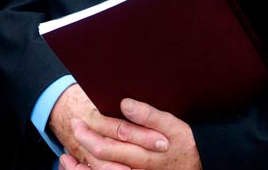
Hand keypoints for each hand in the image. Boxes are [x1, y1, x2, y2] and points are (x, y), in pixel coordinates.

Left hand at [58, 97, 198, 169]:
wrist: (200, 164)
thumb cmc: (186, 144)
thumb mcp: (174, 126)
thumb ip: (150, 115)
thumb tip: (126, 104)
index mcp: (143, 153)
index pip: (108, 144)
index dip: (89, 133)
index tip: (79, 121)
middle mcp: (136, 168)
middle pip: (101, 160)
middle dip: (83, 143)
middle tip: (74, 129)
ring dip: (82, 168)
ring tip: (67, 158)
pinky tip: (83, 168)